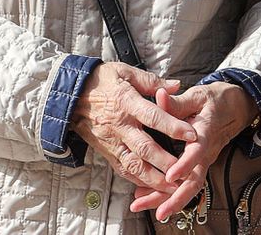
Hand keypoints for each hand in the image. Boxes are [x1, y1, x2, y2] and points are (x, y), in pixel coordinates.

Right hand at [71, 63, 196, 193]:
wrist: (68, 96)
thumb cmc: (98, 81)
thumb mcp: (124, 71)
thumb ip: (151, 81)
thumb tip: (175, 85)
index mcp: (126, 102)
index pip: (152, 116)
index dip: (172, 126)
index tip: (192, 135)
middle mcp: (119, 125)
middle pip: (145, 148)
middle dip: (167, 162)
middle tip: (186, 172)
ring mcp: (112, 141)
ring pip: (135, 165)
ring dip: (155, 179)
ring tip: (174, 187)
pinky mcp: (107, 152)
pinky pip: (124, 169)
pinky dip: (139, 181)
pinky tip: (153, 186)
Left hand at [129, 83, 258, 222]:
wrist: (236, 108)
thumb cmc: (216, 101)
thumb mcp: (197, 96)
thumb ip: (177, 101)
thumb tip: (160, 95)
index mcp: (205, 134)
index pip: (197, 152)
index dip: (184, 165)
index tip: (170, 176)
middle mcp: (205, 153)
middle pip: (194, 181)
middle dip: (175, 199)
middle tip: (159, 212)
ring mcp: (202, 161)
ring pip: (188, 187)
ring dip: (167, 200)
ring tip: (143, 206)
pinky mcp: (197, 164)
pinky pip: (184, 182)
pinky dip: (166, 192)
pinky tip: (147, 197)